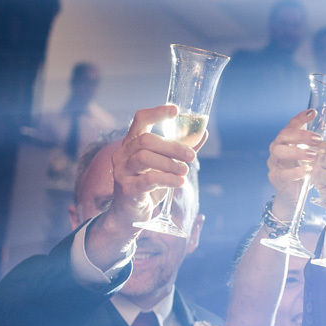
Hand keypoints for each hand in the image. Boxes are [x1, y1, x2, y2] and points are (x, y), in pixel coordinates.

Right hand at [109, 105, 196, 225]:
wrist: (130, 215)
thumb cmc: (148, 186)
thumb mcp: (165, 166)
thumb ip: (181, 150)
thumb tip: (203, 133)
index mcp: (131, 143)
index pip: (140, 120)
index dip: (157, 113)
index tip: (176, 110)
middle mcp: (122, 153)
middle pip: (146, 140)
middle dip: (173, 146)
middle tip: (192, 156)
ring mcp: (122, 171)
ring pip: (145, 157)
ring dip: (170, 163)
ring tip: (184, 171)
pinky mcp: (126, 189)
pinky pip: (148, 180)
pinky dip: (167, 179)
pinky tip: (179, 182)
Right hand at [266, 109, 320, 219]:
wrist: (293, 194)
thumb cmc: (304, 171)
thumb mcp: (314, 156)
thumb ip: (320, 145)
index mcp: (287, 140)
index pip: (292, 124)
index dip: (301, 118)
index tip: (313, 113)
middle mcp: (277, 147)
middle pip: (284, 135)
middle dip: (301, 135)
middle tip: (318, 139)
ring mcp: (274, 162)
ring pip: (279, 152)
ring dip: (297, 152)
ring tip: (313, 155)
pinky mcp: (275, 177)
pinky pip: (282, 173)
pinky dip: (295, 171)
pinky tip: (307, 171)